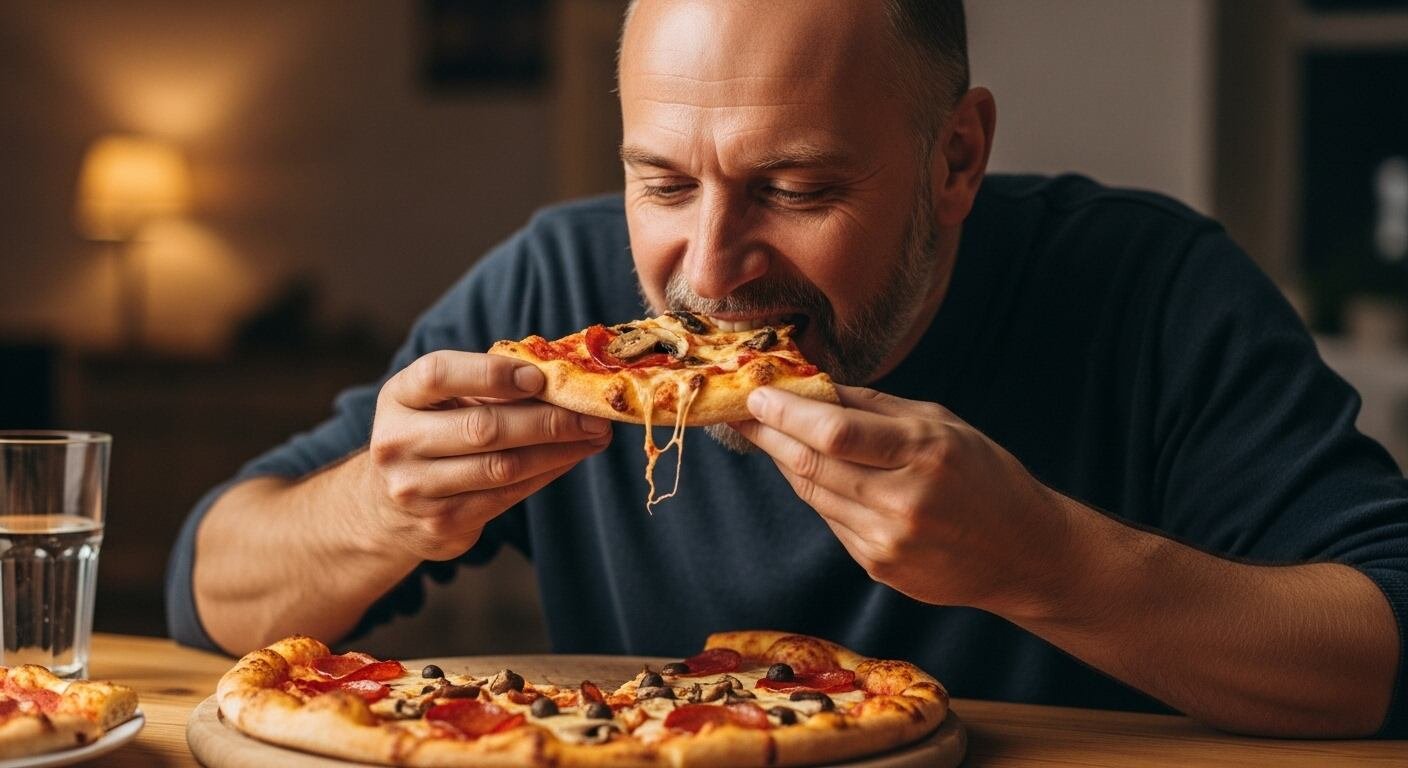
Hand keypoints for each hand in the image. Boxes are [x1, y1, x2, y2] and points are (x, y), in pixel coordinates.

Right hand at [366, 351, 611, 560]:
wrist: (388, 505)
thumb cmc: (434, 432)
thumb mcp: (442, 400)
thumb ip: (488, 385)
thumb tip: (562, 378)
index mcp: (398, 396)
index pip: (439, 374)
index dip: (492, 374)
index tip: (540, 378)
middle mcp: (397, 442)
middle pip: (483, 428)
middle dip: (548, 420)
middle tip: (593, 414)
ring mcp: (416, 488)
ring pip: (502, 467)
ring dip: (559, 450)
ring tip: (595, 436)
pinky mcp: (441, 523)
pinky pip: (507, 495)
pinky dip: (547, 473)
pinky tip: (571, 458)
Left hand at [731, 385, 1068, 615]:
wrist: (1023, 553)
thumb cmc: (983, 474)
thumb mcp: (940, 423)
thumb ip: (873, 407)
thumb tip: (811, 385)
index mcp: (924, 453)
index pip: (835, 433)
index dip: (786, 413)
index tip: (756, 395)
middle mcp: (903, 501)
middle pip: (812, 464)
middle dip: (769, 435)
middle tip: (740, 412)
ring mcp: (887, 541)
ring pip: (813, 493)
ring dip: (785, 462)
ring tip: (766, 435)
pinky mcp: (878, 566)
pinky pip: (831, 520)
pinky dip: (816, 492)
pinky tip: (812, 472)